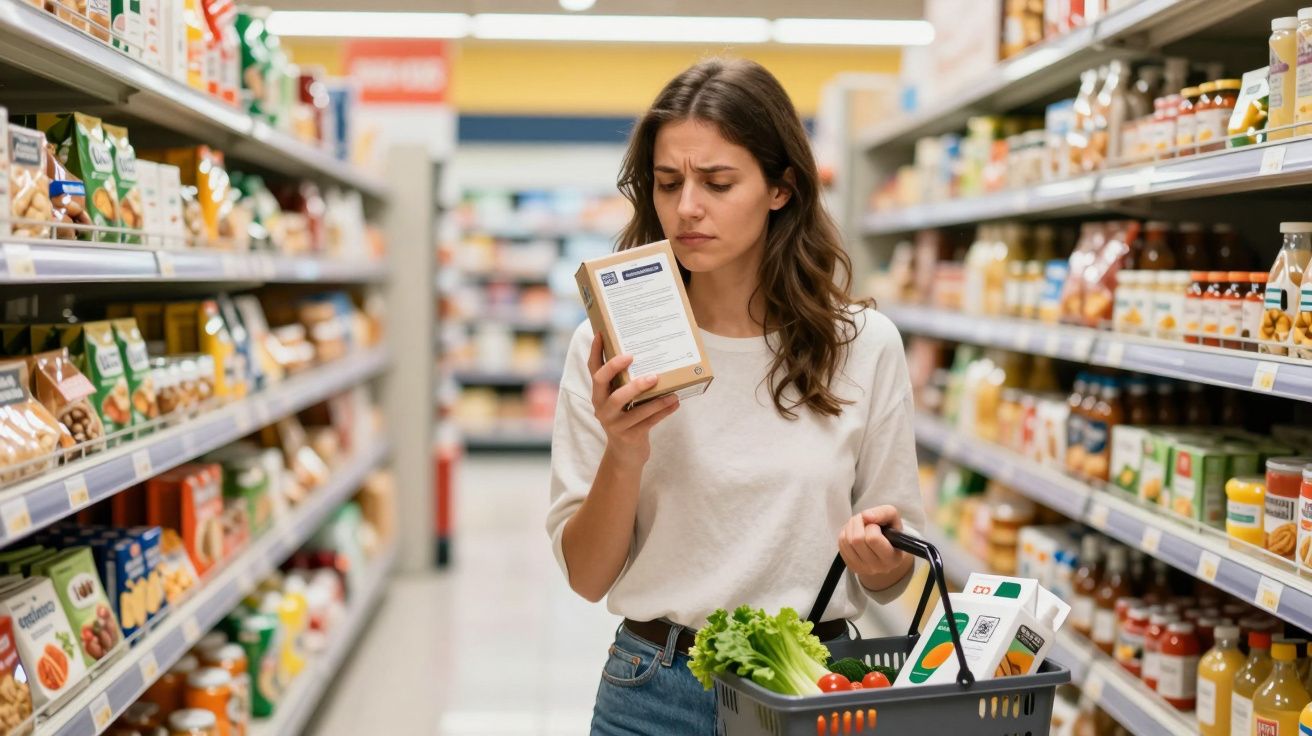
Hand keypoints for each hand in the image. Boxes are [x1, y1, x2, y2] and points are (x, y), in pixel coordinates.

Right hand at [588, 332, 679, 467]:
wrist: (625, 455)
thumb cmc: (627, 419)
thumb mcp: (621, 401)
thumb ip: (626, 383)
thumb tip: (647, 353)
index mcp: (599, 394)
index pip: (593, 369)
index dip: (595, 351)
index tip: (600, 333)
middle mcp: (601, 406)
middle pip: (602, 382)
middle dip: (616, 368)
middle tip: (633, 357)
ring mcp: (614, 423)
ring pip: (631, 405)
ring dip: (652, 396)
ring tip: (667, 386)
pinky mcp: (629, 436)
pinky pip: (648, 421)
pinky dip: (663, 411)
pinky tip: (675, 402)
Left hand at [838, 506, 909, 588]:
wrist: (886, 548)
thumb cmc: (891, 533)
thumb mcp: (893, 518)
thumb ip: (883, 513)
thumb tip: (866, 517)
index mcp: (892, 558)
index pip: (873, 538)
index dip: (872, 526)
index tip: (877, 526)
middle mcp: (877, 567)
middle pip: (856, 539)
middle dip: (859, 523)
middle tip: (865, 521)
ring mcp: (862, 568)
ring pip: (846, 541)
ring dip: (851, 527)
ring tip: (861, 526)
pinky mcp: (851, 565)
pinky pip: (841, 544)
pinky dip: (845, 533)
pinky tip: (855, 533)